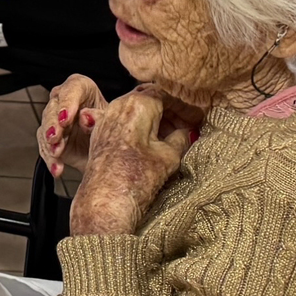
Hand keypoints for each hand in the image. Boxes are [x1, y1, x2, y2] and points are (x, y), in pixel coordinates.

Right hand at [37, 74, 107, 178]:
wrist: (113, 153)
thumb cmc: (115, 129)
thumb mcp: (113, 121)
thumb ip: (100, 116)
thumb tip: (86, 117)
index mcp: (83, 89)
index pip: (72, 89)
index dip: (67, 102)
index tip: (66, 118)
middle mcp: (66, 102)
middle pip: (53, 108)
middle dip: (53, 124)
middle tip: (56, 136)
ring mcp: (57, 121)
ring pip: (46, 128)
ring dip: (50, 143)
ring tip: (57, 154)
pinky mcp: (52, 140)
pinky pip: (46, 148)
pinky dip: (51, 159)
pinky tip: (57, 168)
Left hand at [68, 85, 192, 235]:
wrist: (105, 202)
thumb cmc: (134, 179)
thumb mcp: (170, 156)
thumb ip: (182, 137)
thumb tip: (187, 132)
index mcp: (138, 104)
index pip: (167, 94)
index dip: (185, 107)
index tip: (196, 119)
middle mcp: (118, 105)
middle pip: (150, 99)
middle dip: (170, 113)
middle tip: (187, 129)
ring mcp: (106, 118)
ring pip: (137, 110)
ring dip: (155, 121)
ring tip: (172, 139)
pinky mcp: (100, 133)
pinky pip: (125, 122)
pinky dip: (140, 128)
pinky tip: (152, 145)